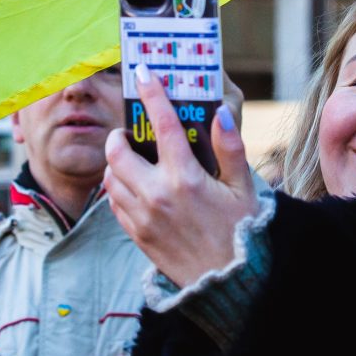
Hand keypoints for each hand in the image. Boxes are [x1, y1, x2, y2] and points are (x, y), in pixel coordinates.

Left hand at [104, 68, 257, 288]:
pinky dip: (118, 190)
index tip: (143, 72)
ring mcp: (143, 217)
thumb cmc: (242, 232)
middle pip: (118, 152)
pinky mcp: (137, 235)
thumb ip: (230, 148)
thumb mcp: (244, 188)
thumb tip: (218, 112)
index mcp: (186, 178)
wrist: (229, 283)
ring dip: (116, 164)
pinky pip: (114, 205)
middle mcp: (158, 195)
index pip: (163, 125)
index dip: (151, 94)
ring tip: (130, 160)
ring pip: (111, 179)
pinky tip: (133, 188)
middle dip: (118, 136)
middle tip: (129, 133)